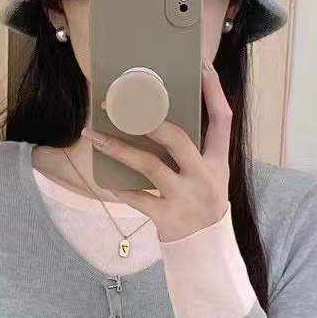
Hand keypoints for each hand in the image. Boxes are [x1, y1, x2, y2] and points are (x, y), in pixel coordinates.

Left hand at [81, 61, 231, 243]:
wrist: (205, 249)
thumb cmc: (202, 204)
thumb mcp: (211, 175)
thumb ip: (194, 149)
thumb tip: (162, 118)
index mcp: (217, 162)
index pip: (222, 120)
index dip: (214, 92)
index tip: (202, 67)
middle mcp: (203, 177)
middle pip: (178, 139)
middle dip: (151, 120)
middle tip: (126, 104)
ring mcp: (183, 198)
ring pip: (149, 166)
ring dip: (118, 149)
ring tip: (94, 136)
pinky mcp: (165, 218)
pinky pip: (137, 198)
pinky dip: (120, 186)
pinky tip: (105, 176)